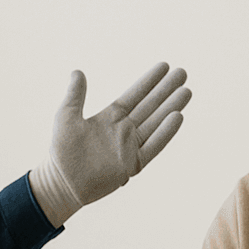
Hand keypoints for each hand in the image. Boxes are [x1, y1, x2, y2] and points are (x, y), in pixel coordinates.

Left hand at [29, 63, 190, 226]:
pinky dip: (165, 132)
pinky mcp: (132, 164)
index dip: (149, 81)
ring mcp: (130, 147)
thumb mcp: (66, 116)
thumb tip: (77, 72)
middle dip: (166, 90)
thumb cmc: (62, 151)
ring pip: (156, 123)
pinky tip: (177, 117)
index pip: (135, 95)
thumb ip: (75, 95)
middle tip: (183, 72)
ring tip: (186, 91)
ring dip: (171, 107)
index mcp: (111, 117)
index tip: (164, 66)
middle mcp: (124, 130)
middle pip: (151, 106)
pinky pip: (153, 146)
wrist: (62, 182)